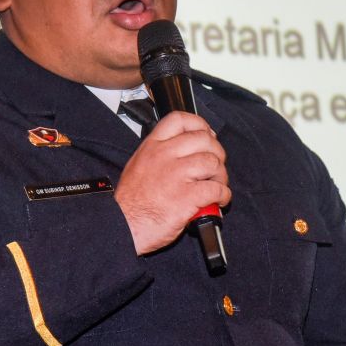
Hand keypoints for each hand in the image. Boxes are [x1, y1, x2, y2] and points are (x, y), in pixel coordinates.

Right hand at [115, 111, 230, 254]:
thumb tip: (184, 154)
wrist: (122, 226)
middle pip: (204, 139)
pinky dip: (223, 195)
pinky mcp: (187, 196)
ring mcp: (176, 174)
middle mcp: (165, 156)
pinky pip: (216, 188)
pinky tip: (218, 200)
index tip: (207, 135)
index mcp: (152, 147)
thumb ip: (158, 155)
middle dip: (216, 152)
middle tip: (214, 167)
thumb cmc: (130, 203)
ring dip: (221, 175)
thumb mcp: (137, 166)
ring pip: (213, 163)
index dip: (200, 125)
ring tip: (216, 185)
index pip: (180, 120)